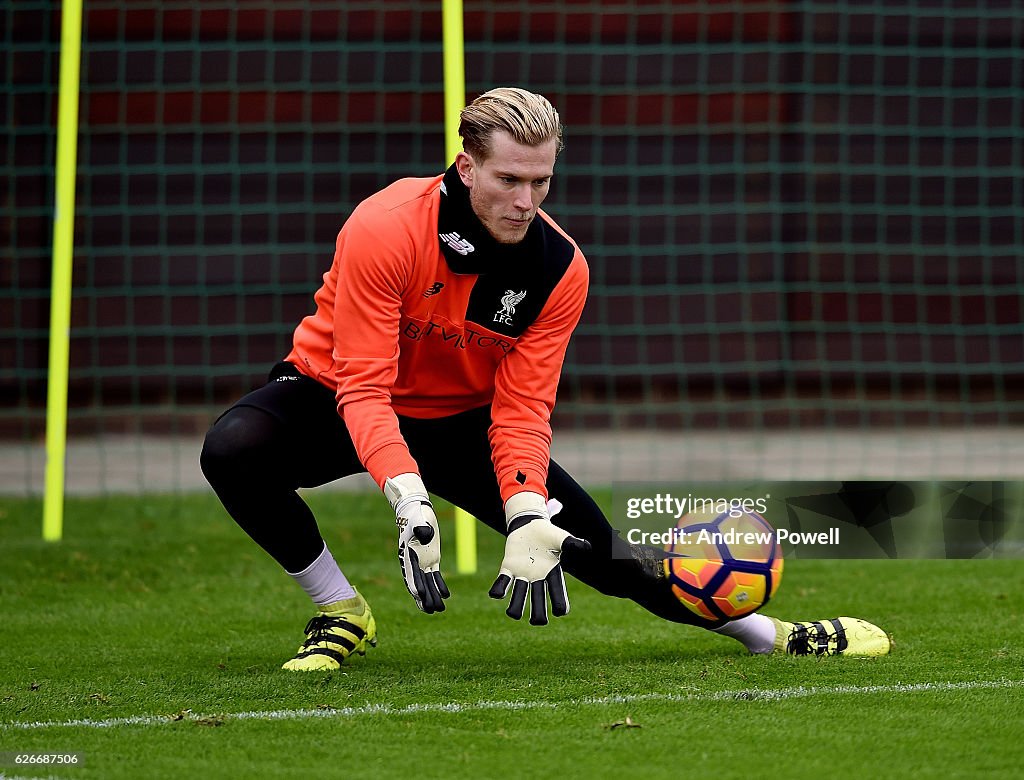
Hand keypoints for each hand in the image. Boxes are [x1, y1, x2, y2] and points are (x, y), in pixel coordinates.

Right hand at [384, 473, 449, 612]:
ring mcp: (423, 561)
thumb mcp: (418, 520)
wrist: (415, 509)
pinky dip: (439, 586)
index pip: (411, 574)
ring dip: (432, 596)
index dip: (415, 586)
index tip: (420, 597)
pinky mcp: (432, 558)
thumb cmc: (415, 514)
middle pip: (419, 584)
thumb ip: (421, 528)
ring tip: (439, 610)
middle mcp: (414, 561)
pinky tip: (446, 596)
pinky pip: (435, 576)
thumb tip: (424, 534)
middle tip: (431, 611)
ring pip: (427, 583)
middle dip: (425, 598)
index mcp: (408, 554)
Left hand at [488, 492, 590, 624]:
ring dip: (516, 607)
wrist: (529, 525)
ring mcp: (522, 574)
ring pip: (519, 595)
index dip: (559, 605)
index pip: (558, 594)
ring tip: (513, 614)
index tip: (559, 612)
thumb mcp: (561, 538)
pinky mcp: (508, 567)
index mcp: (552, 574)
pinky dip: (499, 589)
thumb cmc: (548, 534)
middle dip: (538, 614)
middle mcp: (537, 578)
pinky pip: (502, 581)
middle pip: (538, 601)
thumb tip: (587, 547)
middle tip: (537, 621)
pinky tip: (496, 595)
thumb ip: (572, 543)